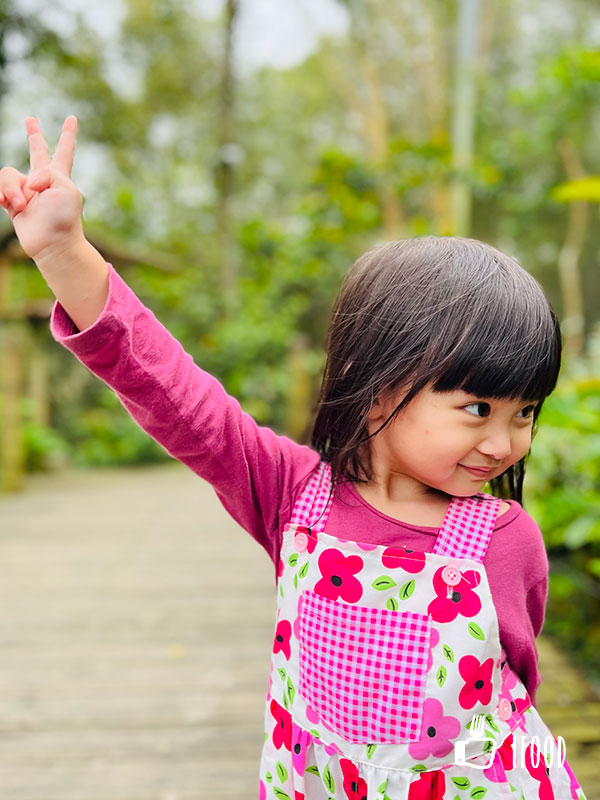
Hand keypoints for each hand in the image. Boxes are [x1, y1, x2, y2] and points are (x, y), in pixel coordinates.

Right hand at [0, 116, 83, 263]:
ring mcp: (28, 192)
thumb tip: (28, 183)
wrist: (54, 244)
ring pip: (9, 174)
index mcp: (60, 175)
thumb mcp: (64, 188)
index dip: (68, 134)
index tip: (72, 118)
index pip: (64, 150)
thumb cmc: (63, 218)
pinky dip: (3, 195)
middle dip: (34, 136)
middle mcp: (43, 181)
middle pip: (37, 152)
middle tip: (31, 120)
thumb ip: (47, 173)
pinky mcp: (13, 204)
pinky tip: (11, 205)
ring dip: (12, 189)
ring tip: (21, 205)